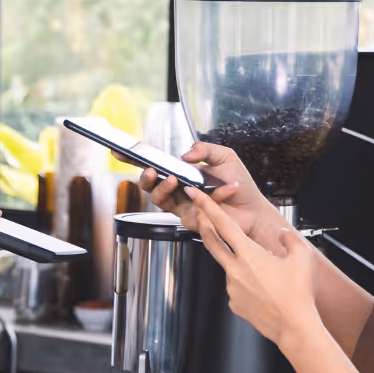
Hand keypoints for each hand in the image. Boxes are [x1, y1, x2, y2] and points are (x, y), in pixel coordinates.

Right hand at [135, 142, 281, 244]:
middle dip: (145, 179)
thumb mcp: (225, 157)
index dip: (135, 161)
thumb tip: (185, 154)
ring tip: (175, 180)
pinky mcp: (193, 222)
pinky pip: (190, 212)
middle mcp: (179, 191)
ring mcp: (183, 207)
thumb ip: (205, 150)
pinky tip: (223, 191)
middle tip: (152, 171)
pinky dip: (208, 199)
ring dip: (164, 189)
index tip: (119, 152)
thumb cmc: (239, 185)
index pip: (155, 166)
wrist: (254, 209)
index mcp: (182, 174)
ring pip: (160, 201)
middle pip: (149, 187)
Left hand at [188, 185, 320, 347]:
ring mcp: (233, 288)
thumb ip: (290, 240)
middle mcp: (235, 270)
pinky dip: (247, 284)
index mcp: (249, 254)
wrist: (295, 328)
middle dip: (203, 225)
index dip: (208, 206)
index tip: (197, 196)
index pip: (223, 224)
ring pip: (231, 268)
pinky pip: (237, 287)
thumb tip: (283, 235)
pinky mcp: (235, 304)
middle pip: (211, 242)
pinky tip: (264, 290)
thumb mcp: (302, 257)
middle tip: (198, 214)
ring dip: (241, 264)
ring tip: (269, 276)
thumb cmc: (299, 295)